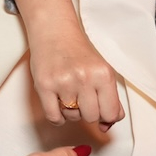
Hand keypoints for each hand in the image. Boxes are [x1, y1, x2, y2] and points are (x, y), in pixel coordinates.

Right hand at [15, 0, 123, 127]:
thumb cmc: (78, 50)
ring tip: (69, 93)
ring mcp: (63, 82)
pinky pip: (54, 117)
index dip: (106, 115)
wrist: (54, 30)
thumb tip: (107, 125)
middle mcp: (84, 78)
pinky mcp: (44, 85)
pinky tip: (58, 103)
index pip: (111, 113)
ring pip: (72, 117)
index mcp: (103, 74)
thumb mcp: (102, 69)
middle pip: (91, 117)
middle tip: (82, 96)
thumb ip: (110, 98)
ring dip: (71, 111)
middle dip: (88, 111)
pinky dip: (57, 116)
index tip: (101, 109)